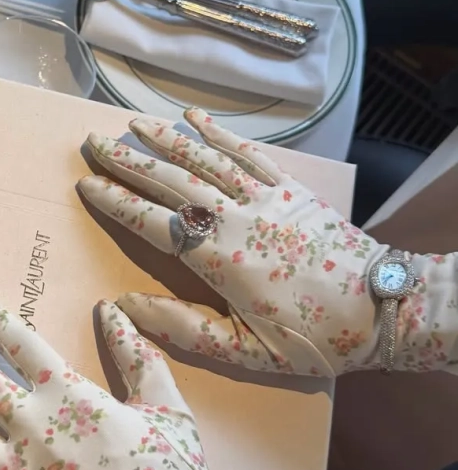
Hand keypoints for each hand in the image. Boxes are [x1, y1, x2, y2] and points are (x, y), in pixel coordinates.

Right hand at [78, 108, 456, 376]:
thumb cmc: (314, 337)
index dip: (117, 202)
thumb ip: (182, 328)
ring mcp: (264, 197)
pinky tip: (196, 118)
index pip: (155, 222)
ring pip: (205, 159)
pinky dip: (219, 133)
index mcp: (220, 259)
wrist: (382, 309)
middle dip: (129, 161)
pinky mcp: (289, 189)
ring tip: (133, 122)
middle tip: (93, 142)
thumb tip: (124, 306)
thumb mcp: (244, 351)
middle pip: (172, 182)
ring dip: (166, 139)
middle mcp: (236, 218)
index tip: (87, 184)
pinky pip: (247, 153)